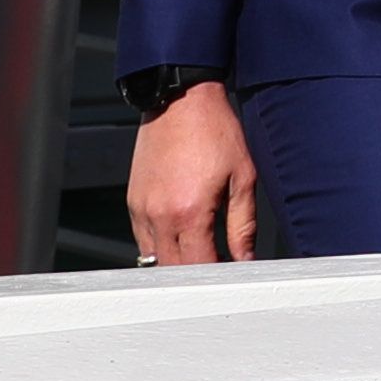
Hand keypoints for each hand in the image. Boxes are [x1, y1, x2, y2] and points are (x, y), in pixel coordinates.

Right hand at [128, 80, 269, 262]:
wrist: (182, 100)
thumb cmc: (215, 132)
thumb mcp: (243, 178)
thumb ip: (243, 225)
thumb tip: (246, 258)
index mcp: (190, 212)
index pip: (200, 267)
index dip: (218, 279)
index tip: (232, 278)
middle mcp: (160, 216)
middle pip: (173, 271)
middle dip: (196, 276)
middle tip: (218, 271)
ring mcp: (142, 210)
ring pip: (153, 260)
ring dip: (176, 264)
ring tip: (200, 255)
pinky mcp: (134, 202)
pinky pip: (143, 239)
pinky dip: (160, 246)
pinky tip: (181, 238)